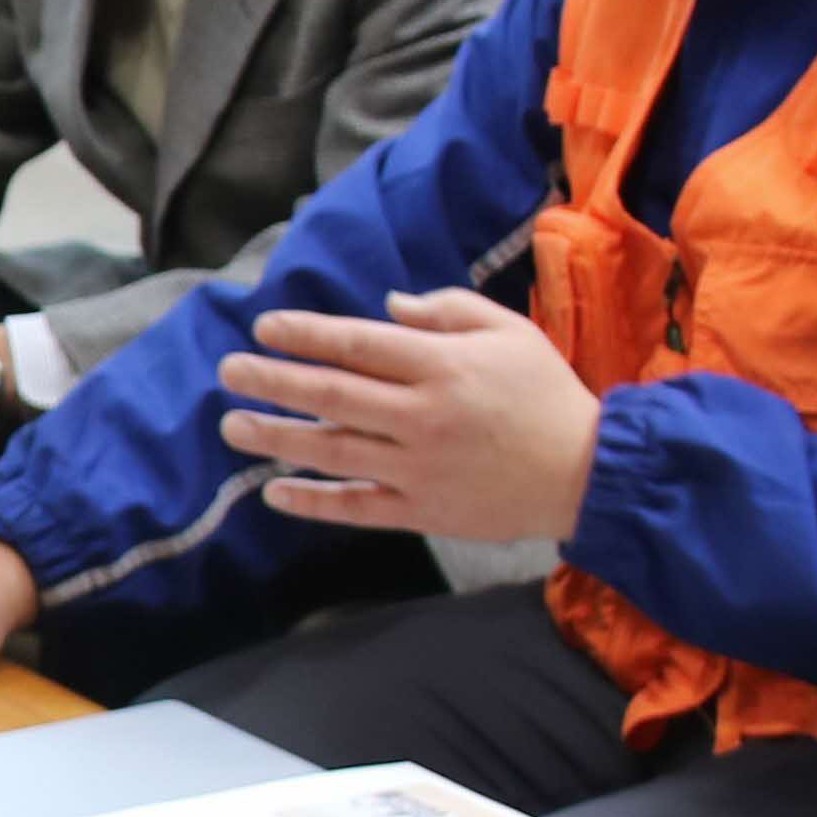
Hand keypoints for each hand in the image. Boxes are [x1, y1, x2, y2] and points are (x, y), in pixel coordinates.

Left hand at [218, 288, 599, 542]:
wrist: (590, 474)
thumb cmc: (545, 393)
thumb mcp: (507, 332)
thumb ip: (445, 311)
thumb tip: (384, 306)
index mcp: (442, 366)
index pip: (358, 344)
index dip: (306, 333)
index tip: (264, 326)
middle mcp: (423, 415)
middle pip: (332, 395)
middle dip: (273, 381)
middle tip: (227, 371)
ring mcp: (420, 467)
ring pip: (334, 450)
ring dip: (277, 437)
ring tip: (232, 426)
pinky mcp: (424, 510)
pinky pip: (358, 506)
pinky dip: (314, 501)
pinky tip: (274, 491)